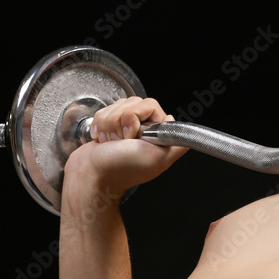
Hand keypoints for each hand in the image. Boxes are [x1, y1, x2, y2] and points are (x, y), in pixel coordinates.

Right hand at [62, 97, 187, 211]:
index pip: (150, 106)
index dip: (139, 118)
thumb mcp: (158, 159)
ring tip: (112, 143)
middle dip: (121, 122)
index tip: (134, 136)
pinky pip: (103, 112)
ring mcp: (124, 126)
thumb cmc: (122, 170)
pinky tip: (102, 141)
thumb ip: (177, 144)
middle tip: (122, 142)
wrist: (92, 175)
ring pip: (116, 106)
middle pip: (131, 103)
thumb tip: (186, 131)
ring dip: (109, 126)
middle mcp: (142, 128)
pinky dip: (99, 127)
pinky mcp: (107, 126)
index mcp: (156, 133)